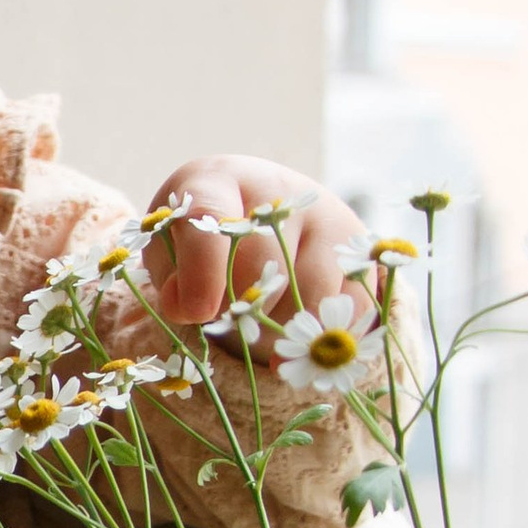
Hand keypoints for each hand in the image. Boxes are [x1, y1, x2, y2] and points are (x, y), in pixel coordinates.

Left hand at [141, 155, 365, 334]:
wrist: (256, 211)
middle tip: (225, 323)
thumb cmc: (201, 238)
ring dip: (281, 328)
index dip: (203, 271)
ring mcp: (326, 218)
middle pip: (266, 263)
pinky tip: (297, 346)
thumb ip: (172, 278)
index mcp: (218, 182)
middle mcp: (279, 193)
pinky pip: (352, 306)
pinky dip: (323, 337)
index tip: (196, 314)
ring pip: (312, 291)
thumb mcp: (169, 251)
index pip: (212, 217)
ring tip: (256, 333)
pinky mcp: (357, 252)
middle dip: (241, 309)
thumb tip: (188, 309)